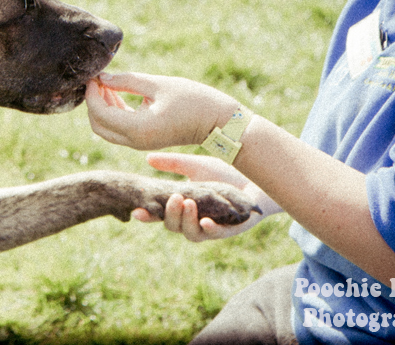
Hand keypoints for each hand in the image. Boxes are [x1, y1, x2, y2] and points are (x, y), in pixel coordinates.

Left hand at [85, 72, 239, 149]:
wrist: (219, 122)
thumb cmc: (194, 100)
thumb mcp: (159, 85)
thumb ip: (127, 81)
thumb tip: (102, 78)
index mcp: (138, 129)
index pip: (100, 113)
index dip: (92, 94)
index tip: (94, 75)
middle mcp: (135, 142)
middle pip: (98, 126)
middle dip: (93, 103)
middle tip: (98, 80)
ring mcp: (140, 144)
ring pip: (106, 130)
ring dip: (102, 107)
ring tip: (108, 83)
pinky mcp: (145, 141)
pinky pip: (118, 130)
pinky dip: (113, 113)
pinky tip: (117, 94)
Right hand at [133, 153, 279, 241]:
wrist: (258, 178)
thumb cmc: (227, 173)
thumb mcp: (196, 166)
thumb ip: (173, 164)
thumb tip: (148, 158)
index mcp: (183, 206)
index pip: (160, 214)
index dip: (147, 215)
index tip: (136, 210)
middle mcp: (194, 219)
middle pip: (172, 226)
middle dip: (169, 214)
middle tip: (174, 197)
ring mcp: (210, 226)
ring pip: (190, 234)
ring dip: (186, 220)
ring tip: (188, 203)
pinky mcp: (229, 229)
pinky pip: (215, 235)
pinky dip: (209, 229)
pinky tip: (206, 222)